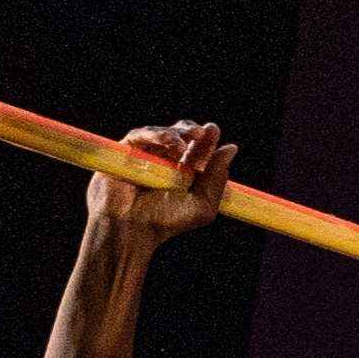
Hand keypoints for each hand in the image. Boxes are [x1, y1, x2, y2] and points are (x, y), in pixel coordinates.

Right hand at [93, 121, 233, 240]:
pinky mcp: (127, 151)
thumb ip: (217, 178)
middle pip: (182, 136)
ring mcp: (147, 155)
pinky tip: (169, 142)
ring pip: (163, 133)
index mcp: (186, 172)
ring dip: (176, 134)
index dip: (207, 140)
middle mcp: (167, 161)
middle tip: (203, 131)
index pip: (199, 150)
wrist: (133, 226)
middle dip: (193, 131)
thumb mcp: (203, 204)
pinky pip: (140, 135)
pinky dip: (155, 134)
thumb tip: (231, 148)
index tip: (214, 131)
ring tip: (183, 143)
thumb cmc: (167, 221)